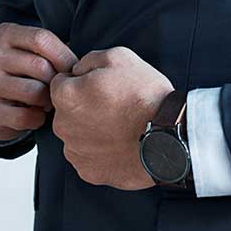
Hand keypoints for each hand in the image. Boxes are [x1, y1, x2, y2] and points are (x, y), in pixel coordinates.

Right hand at [0, 22, 78, 142]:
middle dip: (57, 82)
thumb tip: (82, 64)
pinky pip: (24, 116)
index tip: (73, 70)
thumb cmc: (21, 73)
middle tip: (60, 90)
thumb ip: (51, 49)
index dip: (64, 56)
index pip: (41, 39)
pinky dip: (37, 119)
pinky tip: (36, 115)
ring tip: (48, 102)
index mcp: (4, 33)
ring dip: (48, 101)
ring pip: (34, 93)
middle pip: (40, 66)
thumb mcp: (31, 52)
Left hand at [49, 46, 173, 189]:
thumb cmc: (146, 97)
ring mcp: (76, 152)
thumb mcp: (118, 57)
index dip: (82, 81)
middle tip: (114, 105)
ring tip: (120, 126)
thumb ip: (89, 60)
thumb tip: (78, 70)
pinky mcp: (89, 172)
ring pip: (77, 135)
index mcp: (66, 96)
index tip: (101, 86)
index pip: (61, 83)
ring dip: (91, 130)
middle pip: (67, 111)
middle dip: (84, 106)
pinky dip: (100, 152)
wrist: (170, 137)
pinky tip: (119, 144)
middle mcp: (63, 126)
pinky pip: (88, 157)